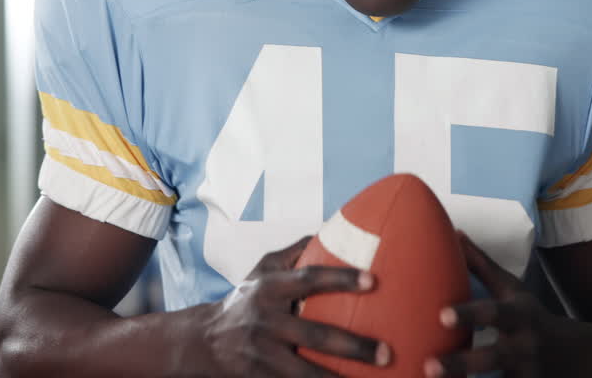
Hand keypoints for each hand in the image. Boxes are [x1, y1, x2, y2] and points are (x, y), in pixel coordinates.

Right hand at [197, 236, 391, 376]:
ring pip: (306, 372)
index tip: (373, 280)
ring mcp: (261, 354)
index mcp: (269, 289)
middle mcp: (264, 321)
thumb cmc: (245, 300)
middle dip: (353, 346)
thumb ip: (296, 252)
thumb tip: (336, 227)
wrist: (203, 341)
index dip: (340, 278)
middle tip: (388, 352)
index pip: (308, 279)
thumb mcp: (263, 270)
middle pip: (314, 334)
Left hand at [427, 232, 591, 376]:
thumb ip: (483, 266)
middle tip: (428, 366)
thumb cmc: (535, 317)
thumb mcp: (514, 290)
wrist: (584, 356)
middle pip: (492, 358)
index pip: (493, 314)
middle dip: (461, 364)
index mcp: (518, 317)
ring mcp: (528, 375)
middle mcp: (524, 347)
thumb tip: (455, 234)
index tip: (442, 315)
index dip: (469, 314)